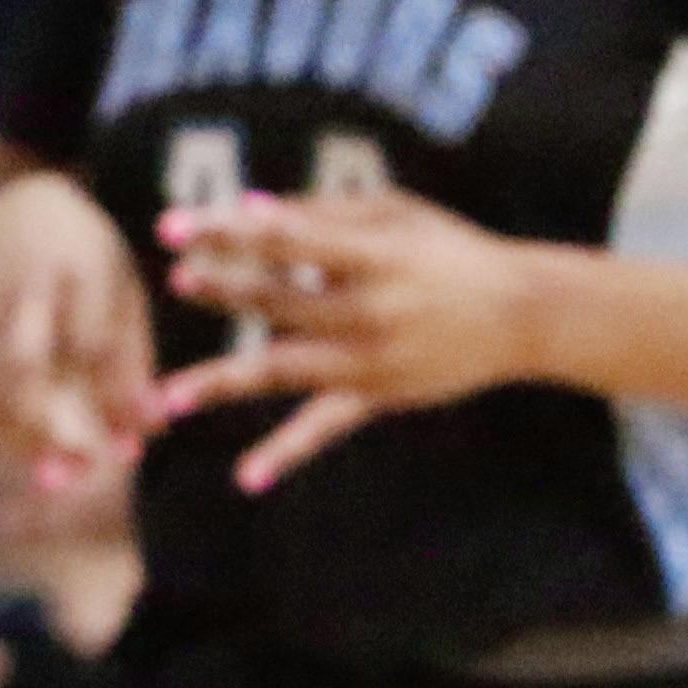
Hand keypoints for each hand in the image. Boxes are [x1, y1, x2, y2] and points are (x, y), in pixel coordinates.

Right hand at [0, 169, 155, 502]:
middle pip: (23, 368)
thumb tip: (148, 432)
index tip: (129, 450)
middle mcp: (17, 282)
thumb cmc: (78, 255)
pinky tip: (22, 444)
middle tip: (73, 475)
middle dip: (47, 429)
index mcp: (78, 264)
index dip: (113, 402)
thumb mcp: (119, 287)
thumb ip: (131, 358)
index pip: (95, 345)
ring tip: (53, 475)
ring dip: (19, 439)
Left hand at [156, 186, 552, 492]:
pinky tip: (247, 479)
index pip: (289, 239)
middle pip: (283, 301)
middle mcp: (373, 309)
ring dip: (224, 382)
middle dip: (228, 290)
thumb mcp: (396, 214)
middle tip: (179, 279)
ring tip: (165, 399)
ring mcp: (372, 359)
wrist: (523, 313)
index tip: (174, 227)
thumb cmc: (447, 251)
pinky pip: (325, 428)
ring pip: (286, 370)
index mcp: (376, 254)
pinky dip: (288, 453)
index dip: (230, 232)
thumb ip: (322, 210)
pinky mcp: (377, 396)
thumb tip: (246, 209)